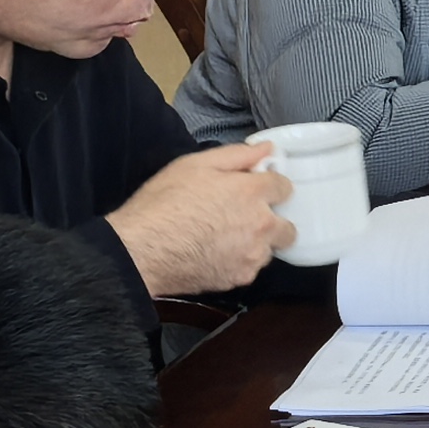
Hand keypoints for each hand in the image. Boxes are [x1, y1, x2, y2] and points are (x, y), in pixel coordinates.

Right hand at [108, 140, 292, 293]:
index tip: (254, 189)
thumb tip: (267, 149)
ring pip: (268, 250)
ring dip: (255, 244)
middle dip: (272, 221)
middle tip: (242, 218)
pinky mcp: (239, 279)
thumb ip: (237, 155)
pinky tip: (214, 255)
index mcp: (252, 193)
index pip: (285, 187)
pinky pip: (249, 268)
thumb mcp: (194, 165)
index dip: (269, 186)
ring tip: (223, 238)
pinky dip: (238, 262)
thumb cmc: (163, 204)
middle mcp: (261, 226)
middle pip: (287, 226)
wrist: (141, 251)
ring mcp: (252, 256)